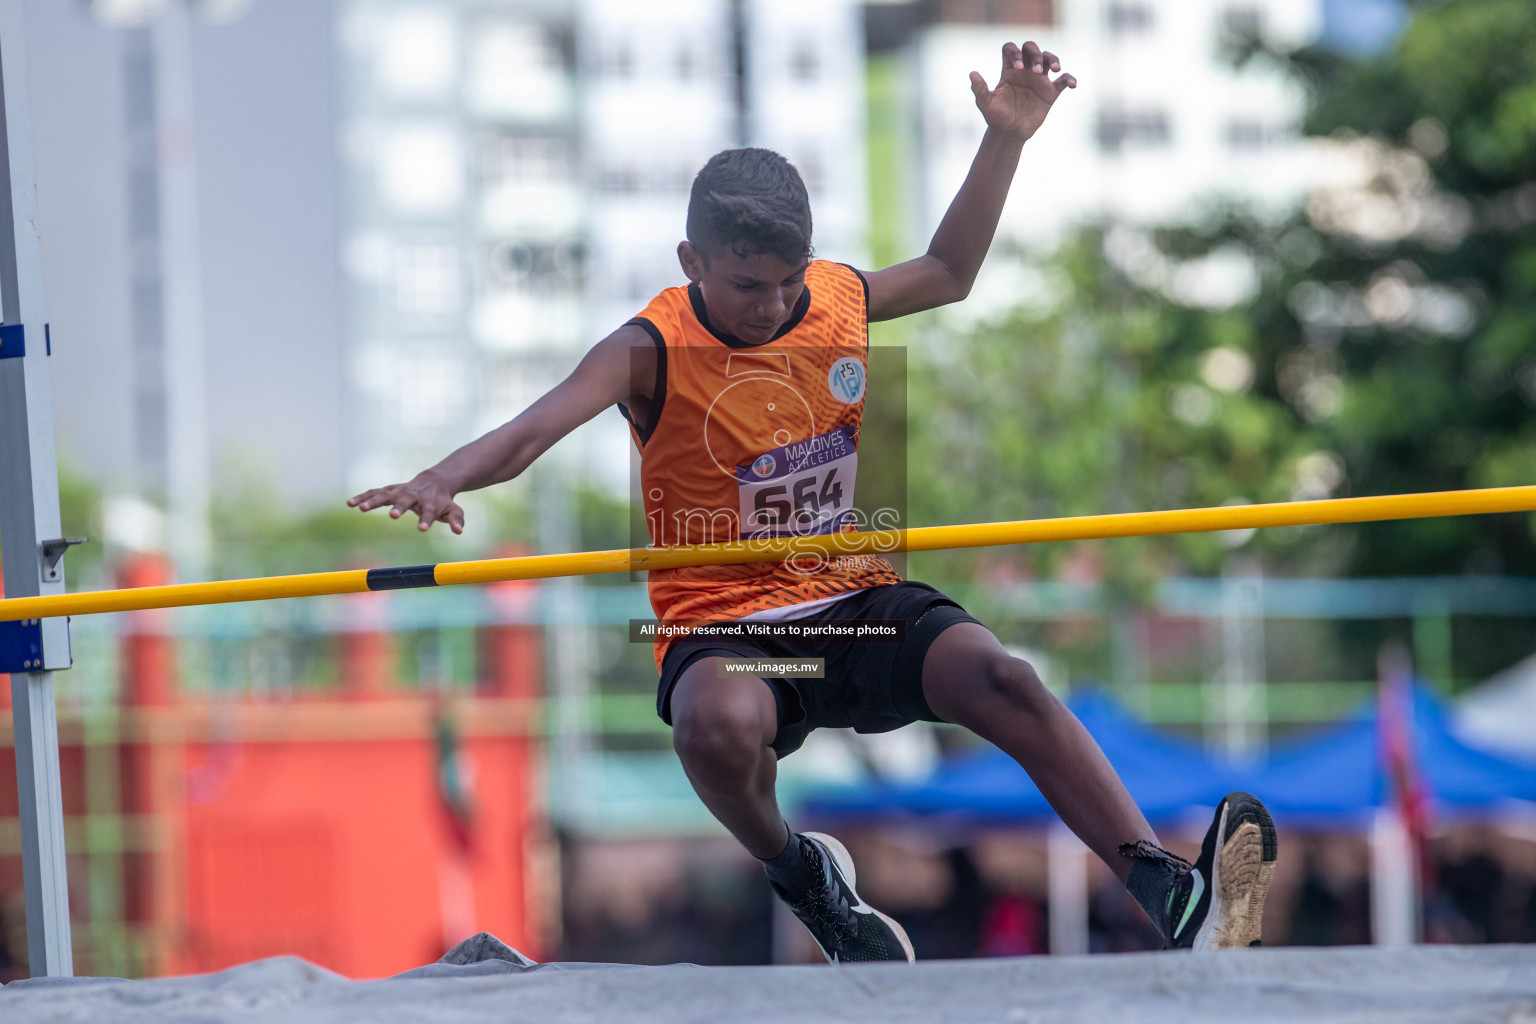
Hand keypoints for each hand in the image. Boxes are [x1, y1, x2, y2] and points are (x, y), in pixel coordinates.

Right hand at [348, 470, 465, 533]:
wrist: (434, 482)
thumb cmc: (443, 500)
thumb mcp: (453, 510)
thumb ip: (456, 519)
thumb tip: (459, 531)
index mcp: (430, 501)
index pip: (429, 511)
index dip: (426, 519)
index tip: (422, 529)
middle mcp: (413, 495)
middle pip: (405, 500)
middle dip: (399, 507)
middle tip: (393, 516)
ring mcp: (399, 491)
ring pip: (385, 494)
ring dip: (373, 501)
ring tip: (360, 508)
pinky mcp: (389, 491)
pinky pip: (373, 493)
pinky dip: (362, 497)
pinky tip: (350, 503)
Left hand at [969, 41, 1075, 142]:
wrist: (1009, 134)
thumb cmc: (996, 117)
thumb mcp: (985, 103)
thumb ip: (979, 89)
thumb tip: (972, 74)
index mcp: (1008, 70)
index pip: (1011, 49)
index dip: (1015, 53)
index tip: (1017, 68)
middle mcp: (1024, 71)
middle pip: (1031, 49)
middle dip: (1036, 54)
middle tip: (1036, 71)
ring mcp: (1039, 80)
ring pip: (1049, 58)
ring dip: (1053, 59)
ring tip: (1055, 70)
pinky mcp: (1051, 92)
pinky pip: (1064, 80)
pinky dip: (1070, 79)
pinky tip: (1072, 84)